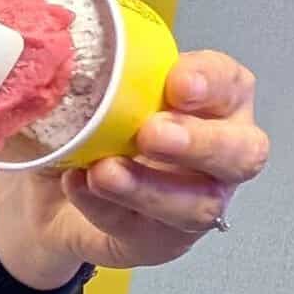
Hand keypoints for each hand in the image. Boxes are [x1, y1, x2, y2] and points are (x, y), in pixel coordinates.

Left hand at [0, 51, 268, 282]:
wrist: (50, 195)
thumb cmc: (91, 127)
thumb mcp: (90, 92)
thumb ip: (98, 72)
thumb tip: (70, 52)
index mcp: (211, 102)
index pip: (231, 84)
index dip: (212, 81)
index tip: (177, 82)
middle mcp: (219, 154)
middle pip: (243, 152)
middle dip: (200, 142)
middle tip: (152, 133)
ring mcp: (195, 202)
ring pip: (197, 203)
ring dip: (150, 187)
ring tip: (104, 172)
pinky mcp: (161, 241)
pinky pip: (142, 229)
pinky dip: (105, 207)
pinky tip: (76, 185)